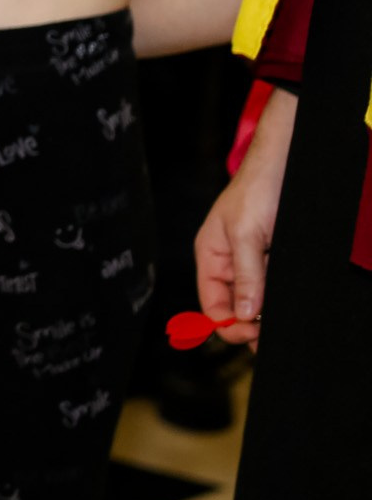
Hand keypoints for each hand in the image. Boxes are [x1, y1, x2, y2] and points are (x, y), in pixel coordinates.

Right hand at [195, 115, 289, 347]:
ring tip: (279, 320)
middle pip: (233, 307)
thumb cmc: (257, 189)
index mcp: (211, 257)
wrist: (287, 165)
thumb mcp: (246, 234)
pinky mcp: (275, 258)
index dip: (228, 324)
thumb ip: (245, 275)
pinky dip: (280, 298)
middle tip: (269, 334)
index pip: (211, 304)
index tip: (252, 334)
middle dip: (248, 324)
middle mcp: (230, 263)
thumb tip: (243, 314)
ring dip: (266, 312)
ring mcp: (254, 262)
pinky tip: (288, 301)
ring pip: (256, 300)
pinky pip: (275, 286)